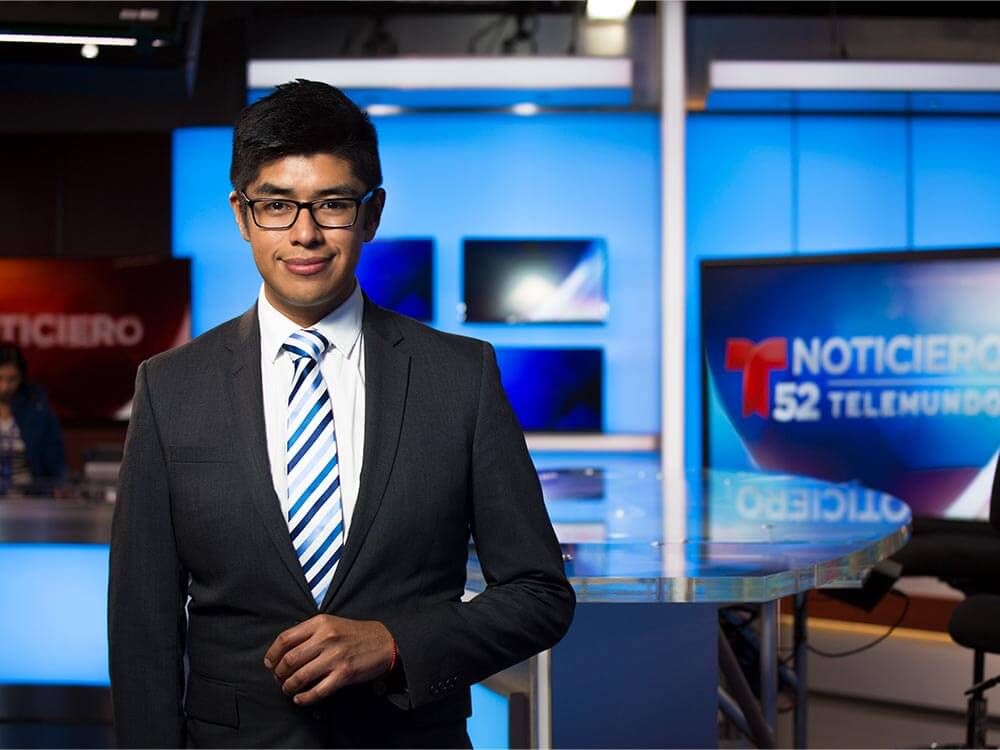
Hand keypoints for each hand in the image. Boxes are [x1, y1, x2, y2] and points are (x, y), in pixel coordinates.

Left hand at [264, 615, 393, 704]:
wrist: (384, 642)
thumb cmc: (356, 634)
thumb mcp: (332, 623)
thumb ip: (310, 632)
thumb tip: (284, 649)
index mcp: (321, 623)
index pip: (285, 639)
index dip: (272, 654)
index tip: (269, 663)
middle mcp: (326, 638)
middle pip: (289, 659)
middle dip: (279, 673)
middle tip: (279, 678)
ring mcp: (335, 657)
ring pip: (300, 676)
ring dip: (288, 686)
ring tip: (288, 688)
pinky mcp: (344, 674)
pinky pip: (317, 691)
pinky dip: (304, 698)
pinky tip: (300, 698)